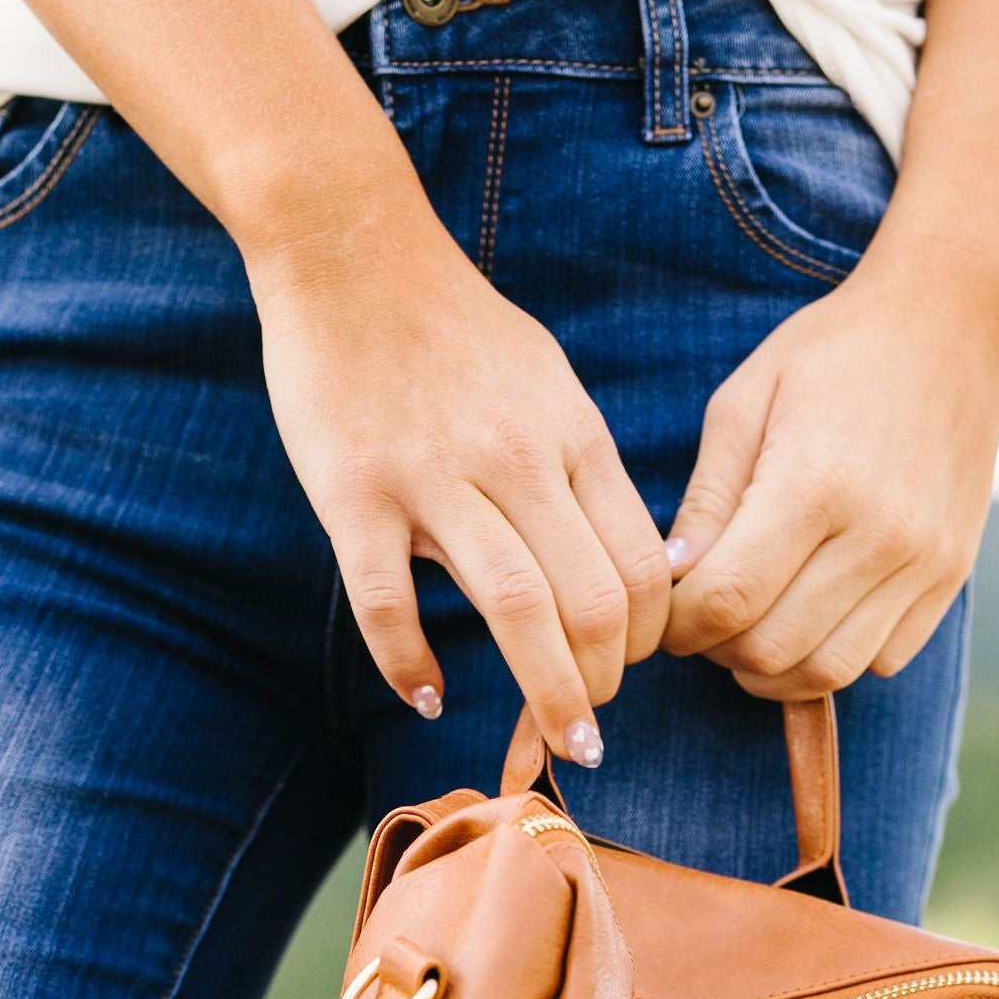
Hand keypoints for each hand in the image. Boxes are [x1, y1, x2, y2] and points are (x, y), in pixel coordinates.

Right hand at [250, 218, 669, 761]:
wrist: (349, 249)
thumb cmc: (455, 330)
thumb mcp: (550, 387)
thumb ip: (585, 472)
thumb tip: (629, 566)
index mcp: (573, 438)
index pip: (644, 568)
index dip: (650, 643)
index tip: (628, 672)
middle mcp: (518, 460)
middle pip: (595, 605)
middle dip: (605, 687)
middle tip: (589, 731)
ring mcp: (434, 478)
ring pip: (517, 612)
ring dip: (546, 698)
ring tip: (554, 749)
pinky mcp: (355, 493)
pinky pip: (389, 604)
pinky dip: (409, 665)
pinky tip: (425, 696)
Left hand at [662, 269, 998, 699]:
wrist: (954, 324)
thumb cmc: (833, 356)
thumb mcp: (745, 404)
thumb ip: (706, 501)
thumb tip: (672, 581)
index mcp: (814, 483)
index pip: (726, 601)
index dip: (680, 624)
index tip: (670, 609)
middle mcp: (877, 534)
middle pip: (771, 651)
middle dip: (719, 649)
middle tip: (708, 617)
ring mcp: (921, 562)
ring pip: (826, 673)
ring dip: (774, 670)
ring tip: (754, 627)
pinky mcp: (950, 576)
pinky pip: (881, 661)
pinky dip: (835, 655)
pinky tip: (816, 613)